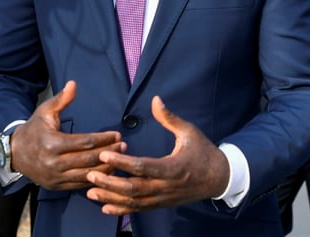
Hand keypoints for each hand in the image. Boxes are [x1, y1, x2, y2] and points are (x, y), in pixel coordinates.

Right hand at [10, 81, 124, 190]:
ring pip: (86, 174)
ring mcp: (55, 177)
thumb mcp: (45, 111)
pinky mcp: (57, 186)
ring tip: (120, 157)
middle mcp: (53, 163)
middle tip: (124, 145)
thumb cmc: (34, 129)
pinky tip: (108, 171)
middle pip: (88, 159)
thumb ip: (62, 99)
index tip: (117, 134)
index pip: (84, 142)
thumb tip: (73, 83)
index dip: (103, 139)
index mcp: (52, 143)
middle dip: (109, 152)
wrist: (14, 153)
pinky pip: (80, 184)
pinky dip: (96, 178)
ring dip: (106, 167)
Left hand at [86, 96, 229, 214]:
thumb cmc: (203, 152)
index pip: (142, 166)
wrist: (219, 178)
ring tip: (90, 191)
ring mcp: (163, 198)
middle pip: (134, 188)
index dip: (121, 163)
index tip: (104, 155)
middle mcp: (166, 186)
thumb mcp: (189, 132)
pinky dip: (121, 209)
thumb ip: (170, 118)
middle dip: (110, 183)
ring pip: (133, 202)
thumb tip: (155, 99)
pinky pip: (138, 209)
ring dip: (111, 198)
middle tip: (90, 173)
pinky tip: (105, 206)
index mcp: (173, 167)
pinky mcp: (161, 204)